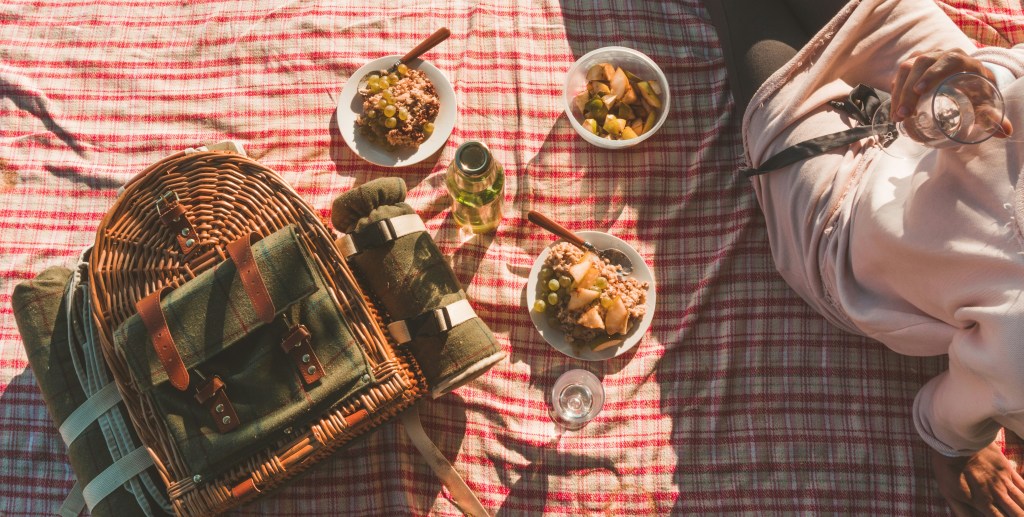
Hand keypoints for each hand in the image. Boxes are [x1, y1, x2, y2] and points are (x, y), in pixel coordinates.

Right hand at [891, 49, 1012, 137]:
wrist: (969, 82)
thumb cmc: (977, 92)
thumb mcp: (984, 103)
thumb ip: (992, 116)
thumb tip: (1003, 131)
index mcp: (962, 60)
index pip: (946, 60)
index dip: (932, 73)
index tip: (920, 91)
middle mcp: (942, 55)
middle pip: (919, 65)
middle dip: (907, 90)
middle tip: (903, 115)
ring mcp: (925, 59)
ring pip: (906, 69)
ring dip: (898, 93)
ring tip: (897, 116)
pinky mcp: (914, 67)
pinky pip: (900, 75)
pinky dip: (896, 92)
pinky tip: (895, 109)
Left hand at [930, 441, 1023, 515]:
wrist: (955, 441)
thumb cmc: (947, 468)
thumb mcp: (948, 493)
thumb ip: (962, 512)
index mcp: (983, 503)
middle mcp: (998, 494)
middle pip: (1017, 514)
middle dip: (1018, 515)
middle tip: (1016, 514)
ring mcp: (1005, 482)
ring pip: (1023, 501)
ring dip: (1023, 508)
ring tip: (1022, 511)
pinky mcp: (1008, 469)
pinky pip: (1023, 486)